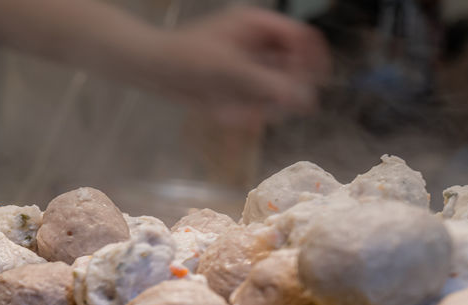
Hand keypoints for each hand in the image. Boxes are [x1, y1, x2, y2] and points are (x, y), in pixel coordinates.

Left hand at [151, 6, 330, 124]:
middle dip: (283, 91)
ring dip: (260, 107)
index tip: (315, 83)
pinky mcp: (235, 87)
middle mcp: (257, 45)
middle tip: (273, 109)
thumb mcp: (230, 69)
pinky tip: (223, 115)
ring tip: (239, 113)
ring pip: (272, 91)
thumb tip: (304, 98)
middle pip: (292, 67)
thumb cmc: (187, 58)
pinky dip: (242, 113)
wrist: (152, 70)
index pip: (302, 38)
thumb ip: (268, 83)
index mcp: (259, 26)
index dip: (313, 59)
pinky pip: (251, 104)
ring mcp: (247, 67)